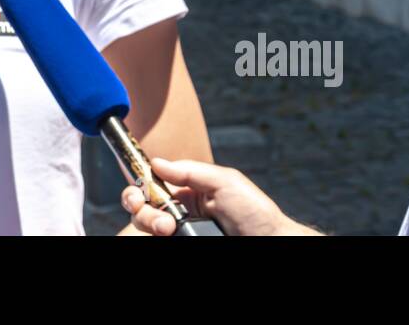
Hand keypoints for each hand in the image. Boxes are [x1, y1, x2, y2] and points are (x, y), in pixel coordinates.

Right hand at [120, 158, 317, 235]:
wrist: (271, 243)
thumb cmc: (255, 212)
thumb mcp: (224, 182)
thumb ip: (189, 171)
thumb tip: (156, 163)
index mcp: (187, 193)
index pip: (150, 187)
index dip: (137, 189)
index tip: (137, 195)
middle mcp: (179, 214)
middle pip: (141, 209)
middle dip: (142, 211)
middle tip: (162, 221)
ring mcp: (181, 233)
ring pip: (145, 229)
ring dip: (149, 224)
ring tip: (169, 230)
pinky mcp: (183, 244)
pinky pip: (156, 240)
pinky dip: (154, 236)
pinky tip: (167, 236)